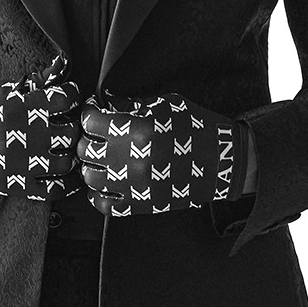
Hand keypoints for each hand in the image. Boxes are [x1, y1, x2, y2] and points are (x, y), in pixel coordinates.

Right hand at [0, 57, 83, 202]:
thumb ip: (34, 81)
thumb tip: (61, 65)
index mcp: (19, 107)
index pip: (65, 99)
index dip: (74, 95)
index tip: (72, 95)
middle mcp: (23, 136)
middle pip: (70, 132)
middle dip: (74, 125)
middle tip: (72, 122)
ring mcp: (20, 164)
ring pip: (67, 162)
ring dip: (73, 153)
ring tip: (70, 146)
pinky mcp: (15, 185)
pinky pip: (53, 189)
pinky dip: (68, 185)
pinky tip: (73, 176)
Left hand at [78, 95, 248, 215]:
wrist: (221, 161)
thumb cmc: (196, 129)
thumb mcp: (166, 104)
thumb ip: (132, 104)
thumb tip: (107, 102)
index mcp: (137, 130)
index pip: (91, 121)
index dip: (89, 113)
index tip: (93, 112)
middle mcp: (130, 158)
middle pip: (86, 149)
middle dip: (88, 138)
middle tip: (97, 134)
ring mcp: (133, 185)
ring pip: (89, 177)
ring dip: (90, 165)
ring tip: (99, 158)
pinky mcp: (140, 204)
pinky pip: (104, 204)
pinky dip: (97, 194)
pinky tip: (103, 184)